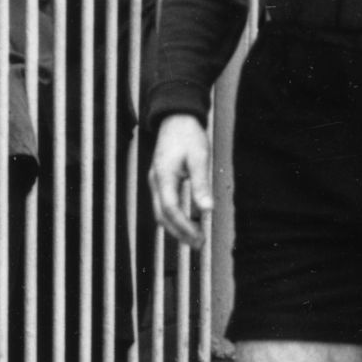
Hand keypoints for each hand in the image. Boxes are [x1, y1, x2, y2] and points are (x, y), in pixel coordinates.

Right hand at [148, 112, 212, 249]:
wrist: (176, 117)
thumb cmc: (189, 135)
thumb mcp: (199, 158)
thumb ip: (201, 184)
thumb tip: (207, 210)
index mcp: (163, 176)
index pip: (170, 209)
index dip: (184, 227)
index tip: (199, 238)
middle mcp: (155, 181)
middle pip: (162, 216)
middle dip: (180, 233)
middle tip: (199, 244)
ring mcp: (155, 181)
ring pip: (161, 212)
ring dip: (177, 228)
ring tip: (196, 238)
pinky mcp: (160, 180)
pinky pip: (163, 205)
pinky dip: (175, 217)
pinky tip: (189, 221)